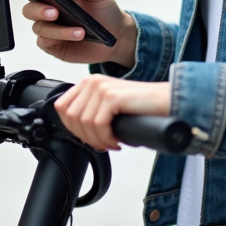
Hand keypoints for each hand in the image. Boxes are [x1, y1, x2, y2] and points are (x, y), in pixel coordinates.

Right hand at [0, 0, 137, 67]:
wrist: (116, 35)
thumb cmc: (104, 10)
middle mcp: (47, 13)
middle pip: (29, 10)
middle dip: (39, 10)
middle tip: (55, 11)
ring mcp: (50, 31)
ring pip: (39, 28)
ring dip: (58, 29)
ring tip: (78, 29)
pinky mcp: (54, 47)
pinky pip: (47, 43)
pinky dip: (61, 38)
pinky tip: (76, 35)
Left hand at [54, 76, 170, 150]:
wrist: (164, 101)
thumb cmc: (138, 107)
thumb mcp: (107, 105)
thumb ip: (90, 110)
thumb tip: (75, 130)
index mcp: (88, 82)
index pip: (61, 108)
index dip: (72, 128)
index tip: (88, 138)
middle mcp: (92, 82)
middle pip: (71, 118)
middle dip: (86, 137)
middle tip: (102, 144)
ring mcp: (101, 88)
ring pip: (84, 124)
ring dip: (98, 140)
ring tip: (111, 143)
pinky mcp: (112, 97)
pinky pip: (98, 125)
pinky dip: (106, 139)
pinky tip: (116, 141)